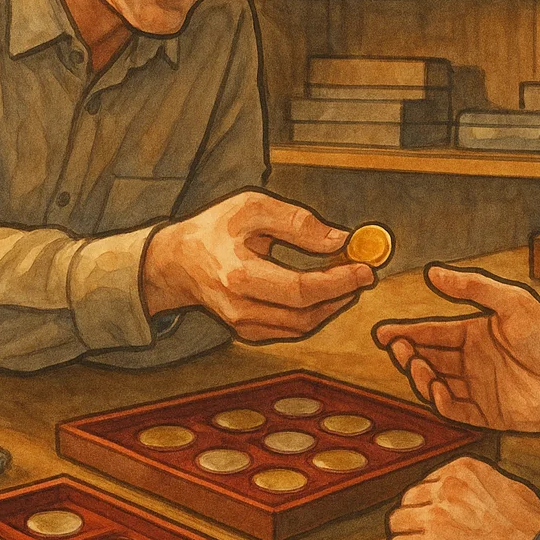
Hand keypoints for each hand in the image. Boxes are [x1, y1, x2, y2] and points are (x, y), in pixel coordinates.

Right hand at [142, 190, 374, 341]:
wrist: (175, 262)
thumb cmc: (213, 230)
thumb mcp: (251, 208)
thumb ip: (296, 222)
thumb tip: (338, 239)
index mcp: (238, 275)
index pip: (300, 289)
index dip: (338, 282)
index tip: (364, 269)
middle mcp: (238, 307)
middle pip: (304, 314)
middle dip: (341, 295)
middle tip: (362, 275)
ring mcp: (241, 325)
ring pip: (300, 326)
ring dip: (330, 306)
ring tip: (347, 282)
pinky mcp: (245, 331)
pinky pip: (288, 330)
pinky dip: (312, 314)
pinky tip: (324, 294)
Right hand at [373, 265, 539, 434]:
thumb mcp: (512, 303)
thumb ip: (474, 288)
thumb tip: (434, 272)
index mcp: (475, 333)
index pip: (432, 332)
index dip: (406, 332)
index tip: (383, 333)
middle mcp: (472, 361)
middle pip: (429, 357)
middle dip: (407, 353)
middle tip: (396, 348)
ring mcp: (478, 388)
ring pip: (436, 383)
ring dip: (420, 375)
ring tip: (415, 365)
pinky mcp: (486, 414)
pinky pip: (454, 410)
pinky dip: (439, 402)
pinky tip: (435, 389)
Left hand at [386, 457, 539, 539]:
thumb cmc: (527, 521)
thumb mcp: (503, 482)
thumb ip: (477, 481)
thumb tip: (467, 488)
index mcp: (461, 469)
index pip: (427, 480)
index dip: (431, 499)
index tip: (437, 511)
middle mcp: (444, 488)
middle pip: (408, 497)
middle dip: (415, 512)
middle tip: (425, 528)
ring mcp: (434, 518)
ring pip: (397, 520)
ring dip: (405, 531)